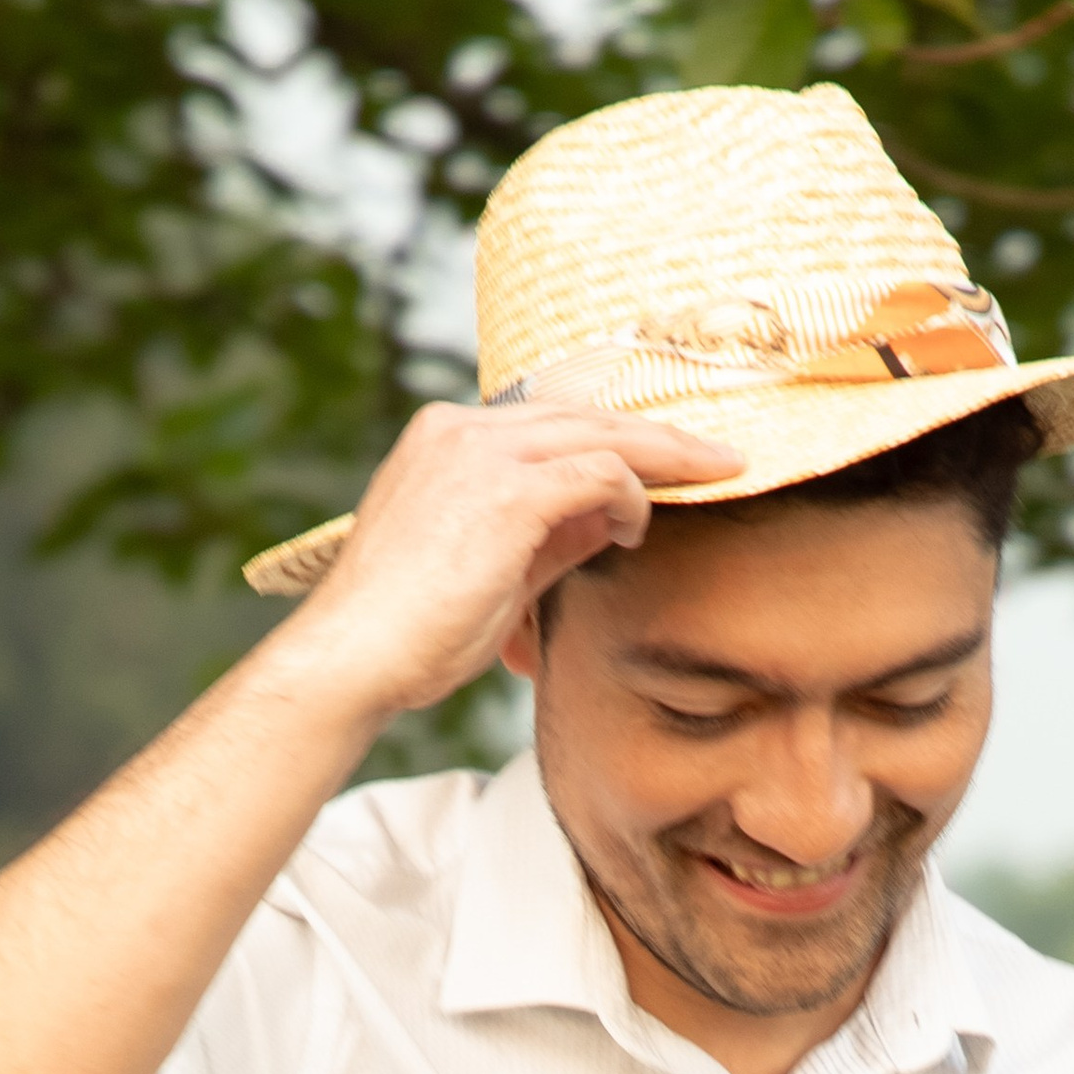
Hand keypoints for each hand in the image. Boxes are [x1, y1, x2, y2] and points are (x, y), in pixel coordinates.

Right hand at [276, 399, 742, 724]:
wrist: (351, 660)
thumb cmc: (408, 633)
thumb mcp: (490, 571)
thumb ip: (550, 535)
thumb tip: (610, 516)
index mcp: (445, 439)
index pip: (552, 423)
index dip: (616, 438)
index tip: (668, 459)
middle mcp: (460, 430)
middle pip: (585, 414)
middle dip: (661, 435)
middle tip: (722, 453)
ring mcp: (480, 455)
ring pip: (602, 431)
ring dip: (666, 454)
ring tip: (719, 471)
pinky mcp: (505, 491)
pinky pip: (598, 474)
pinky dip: (630, 497)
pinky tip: (637, 529)